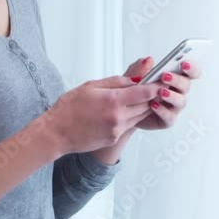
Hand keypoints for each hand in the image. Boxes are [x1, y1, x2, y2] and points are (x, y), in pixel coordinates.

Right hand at [45, 75, 163, 154]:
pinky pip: (128, 125)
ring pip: (139, 116)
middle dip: (150, 97)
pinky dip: (130, 117)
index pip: (144, 93)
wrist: (57, 133)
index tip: (161, 80)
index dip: (155, 86)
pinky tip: (122, 111)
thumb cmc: (69, 107)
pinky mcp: (113, 139)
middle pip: (145, 105)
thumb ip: (115, 82)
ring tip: (139, 98)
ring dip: (142, 107)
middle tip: (154, 87)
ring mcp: (117, 130)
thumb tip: (135, 80)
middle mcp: (118, 117)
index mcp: (113, 101)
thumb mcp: (91, 86)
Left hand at [123, 56, 202, 130]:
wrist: (126, 109)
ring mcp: (174, 106)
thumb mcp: (133, 74)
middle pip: (186, 85)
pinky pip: (170, 116)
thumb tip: (149, 60)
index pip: (191, 71)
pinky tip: (153, 105)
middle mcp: (177, 91)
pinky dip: (162, 110)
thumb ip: (141, 67)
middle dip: (177, 80)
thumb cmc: (135, 89)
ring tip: (160, 92)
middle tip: (164, 76)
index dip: (191, 67)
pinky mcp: (167, 119)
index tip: (184, 63)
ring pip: (181, 101)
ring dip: (172, 95)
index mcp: (175, 77)